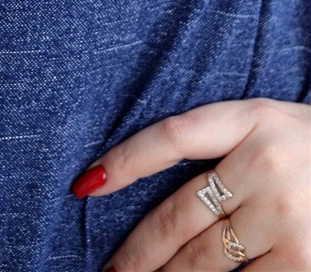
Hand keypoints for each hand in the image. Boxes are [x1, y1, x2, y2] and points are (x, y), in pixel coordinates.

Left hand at [71, 98, 310, 270]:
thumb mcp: (277, 127)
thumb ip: (228, 148)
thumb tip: (162, 189)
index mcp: (255, 118)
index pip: (173, 137)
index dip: (127, 160)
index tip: (86, 185)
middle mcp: (267, 163)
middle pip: (179, 214)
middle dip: (138, 252)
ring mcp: (286, 215)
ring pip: (204, 262)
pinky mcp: (305, 260)